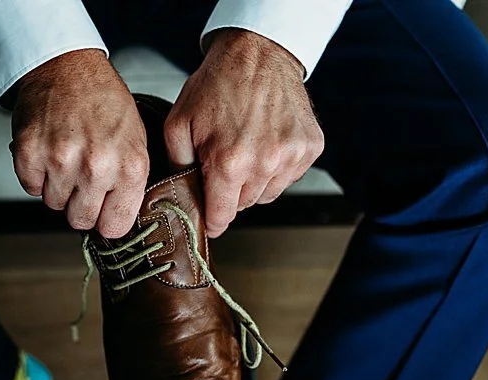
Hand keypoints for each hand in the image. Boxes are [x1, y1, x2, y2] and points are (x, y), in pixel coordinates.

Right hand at [10, 50, 149, 236]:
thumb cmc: (102, 99)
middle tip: (80, 180)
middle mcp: (96, 167)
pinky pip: (30, 186)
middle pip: (81, 220)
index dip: (105, 219)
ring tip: (65, 158)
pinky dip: (35, 173)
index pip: (114, 227)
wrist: (66, 62)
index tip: (102, 210)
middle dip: (79, 205)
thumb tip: (119, 220)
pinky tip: (47, 151)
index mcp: (129, 168)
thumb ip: (131, 184)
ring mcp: (61, 159)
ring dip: (57, 187)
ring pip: (54, 204)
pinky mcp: (30, 151)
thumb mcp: (136, 141)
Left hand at [165, 29, 324, 239]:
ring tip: (248, 147)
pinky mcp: (309, 149)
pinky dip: (278, 166)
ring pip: (268, 194)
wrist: (257, 52)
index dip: (213, 218)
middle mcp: (264, 164)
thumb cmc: (218, 83)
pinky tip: (268, 141)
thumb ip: (179, 166)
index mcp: (230, 162)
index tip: (210, 215)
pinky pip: (290, 177)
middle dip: (232, 191)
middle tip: (226, 160)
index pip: (222, 216)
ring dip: (256, 180)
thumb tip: (184, 199)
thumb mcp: (180, 122)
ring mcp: (291, 157)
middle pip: (245, 205)